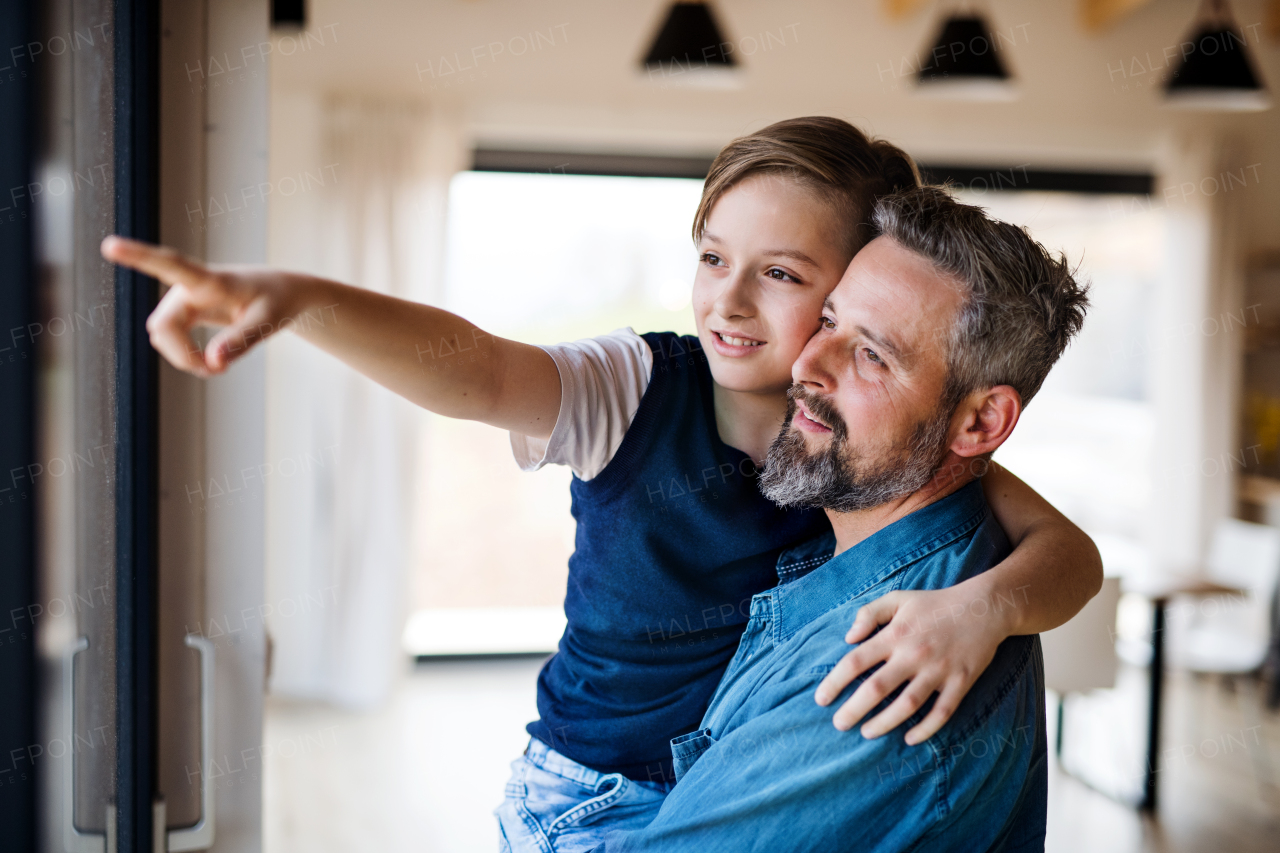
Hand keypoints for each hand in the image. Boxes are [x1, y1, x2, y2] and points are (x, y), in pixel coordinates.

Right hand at [101, 235, 308, 376]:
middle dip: (183, 355)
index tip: (110, 244)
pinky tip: (210, 360)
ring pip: (162, 336)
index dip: (140, 256)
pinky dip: (185, 356)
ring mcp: (182, 299)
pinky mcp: (182, 312)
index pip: (171, 265)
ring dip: (185, 357)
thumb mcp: (268, 322)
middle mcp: (188, 286)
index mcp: (211, 280)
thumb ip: (241, 342)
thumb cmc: (276, 300)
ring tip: (219, 366)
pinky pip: (169, 339)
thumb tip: (212, 364)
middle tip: (216, 372)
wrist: (279, 292)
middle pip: (163, 327)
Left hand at [813, 585, 1008, 744]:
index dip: (835, 681)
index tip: (820, 699)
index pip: (856, 660)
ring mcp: (939, 670)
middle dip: (854, 709)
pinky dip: (926, 729)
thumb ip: (868, 614)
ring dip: (885, 722)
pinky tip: (909, 739)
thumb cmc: (935, 604)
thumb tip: (847, 638)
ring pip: (907, 704)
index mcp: (895, 634)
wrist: (984, 607)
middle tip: (839, 724)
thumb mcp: (898, 598)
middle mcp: (914, 654)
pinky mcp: (961, 682)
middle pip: (878, 687)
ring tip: (867, 733)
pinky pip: (942, 712)